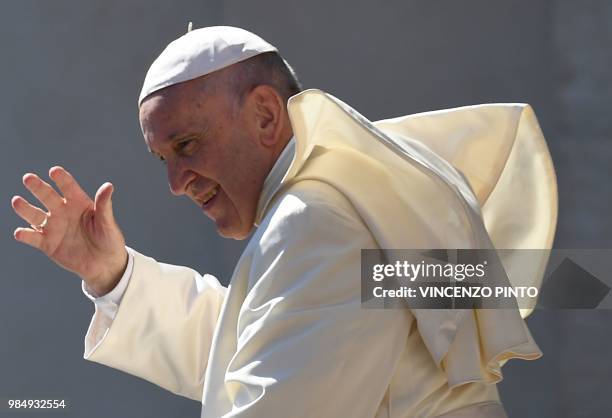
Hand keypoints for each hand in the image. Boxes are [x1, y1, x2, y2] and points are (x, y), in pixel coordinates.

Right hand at [11, 166, 127, 295]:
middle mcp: (63, 212)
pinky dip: (25, 235)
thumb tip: (108, 186)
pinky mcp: (47, 244)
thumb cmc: (108, 239)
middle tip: (28, 178)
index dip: (62, 178)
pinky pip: (33, 238)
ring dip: (25, 208)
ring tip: (17, 201)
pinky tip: (19, 232)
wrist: (104, 264)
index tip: (54, 171)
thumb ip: (104, 205)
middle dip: (38, 187)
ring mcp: (53, 227)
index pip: (68, 187)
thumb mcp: (107, 222)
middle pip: (47, 196)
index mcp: (79, 203)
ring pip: (35, 215)